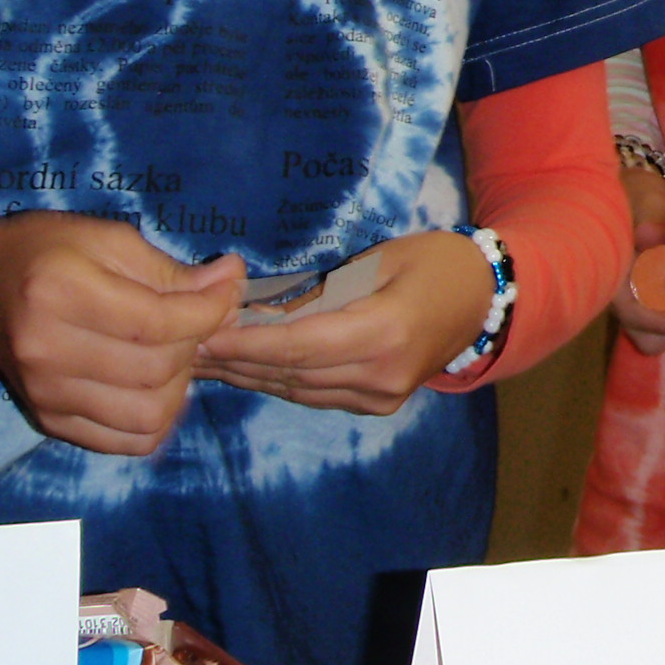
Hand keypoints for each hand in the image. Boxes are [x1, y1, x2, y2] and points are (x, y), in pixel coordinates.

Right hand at [0, 212, 243, 456]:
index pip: (157, 322)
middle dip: (196, 343)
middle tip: (196, 318)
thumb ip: (170, 269)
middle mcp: (45, 350)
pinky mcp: (49, 421)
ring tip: (173, 352)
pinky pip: (127, 442)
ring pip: (149, 414)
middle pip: (156, 370)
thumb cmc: (48, 253)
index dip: (209, 311)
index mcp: (57, 291)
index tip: (226, 291)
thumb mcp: (108, 240)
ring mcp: (45, 393)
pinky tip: (155, 384)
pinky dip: (157, 419)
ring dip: (181, 385)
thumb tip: (231, 282)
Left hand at [192, 230, 495, 413]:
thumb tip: (254, 306)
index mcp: (386, 332)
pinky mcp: (375, 404)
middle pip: (290, 373)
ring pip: (295, 389)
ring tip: (197, 358)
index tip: (200, 334)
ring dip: (244, 375)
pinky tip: (239, 368)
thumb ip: (321, 289)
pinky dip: (273, 379)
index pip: (299, 346)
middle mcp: (381, 376)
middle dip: (232, 361)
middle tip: (180, 344)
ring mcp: (380, 397)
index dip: (246, 344)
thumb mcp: (378, 260)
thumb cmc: (434, 262)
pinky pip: (311, 394)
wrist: (484, 300)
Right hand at [611, 165, 664, 356]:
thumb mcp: (646, 201)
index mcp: (611, 274)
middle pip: (645, 336)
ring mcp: (633, 302)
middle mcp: (618, 296)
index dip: (663, 323)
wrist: (639, 198)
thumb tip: (648, 236)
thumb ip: (650, 218)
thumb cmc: (640, 198)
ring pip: (654, 335)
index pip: (632, 314)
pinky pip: (664, 323)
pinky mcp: (648, 302)